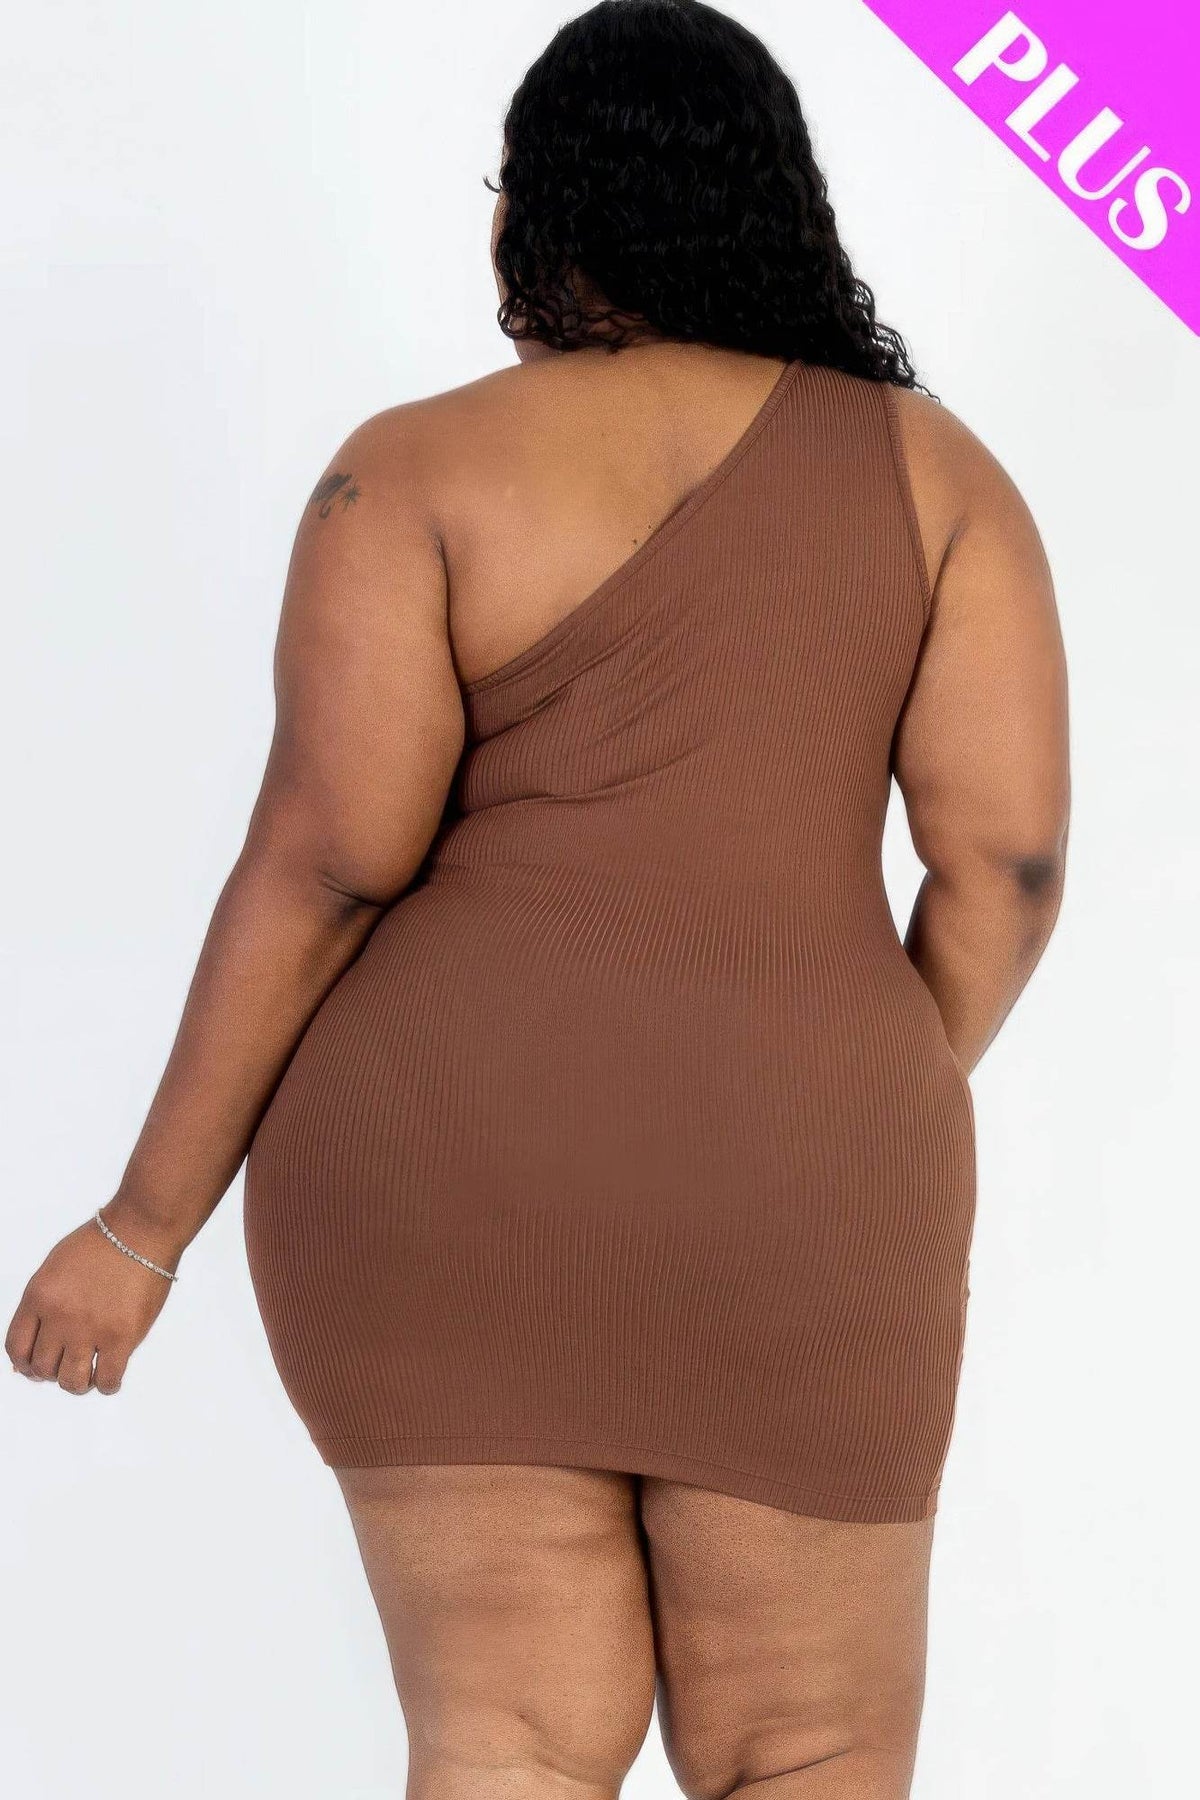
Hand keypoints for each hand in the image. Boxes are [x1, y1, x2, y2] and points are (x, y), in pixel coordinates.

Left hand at [5, 1206, 180, 1394]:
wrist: (141, 1229)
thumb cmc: (103, 1242)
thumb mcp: (55, 1267)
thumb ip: (42, 1304)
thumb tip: (33, 1347)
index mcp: (39, 1297)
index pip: (17, 1347)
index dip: (25, 1363)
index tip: (35, 1367)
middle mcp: (59, 1317)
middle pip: (42, 1368)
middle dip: (53, 1371)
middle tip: (68, 1365)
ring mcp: (90, 1330)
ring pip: (71, 1381)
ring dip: (78, 1383)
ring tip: (89, 1373)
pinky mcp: (121, 1338)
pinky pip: (106, 1380)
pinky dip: (106, 1385)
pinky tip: (110, 1376)